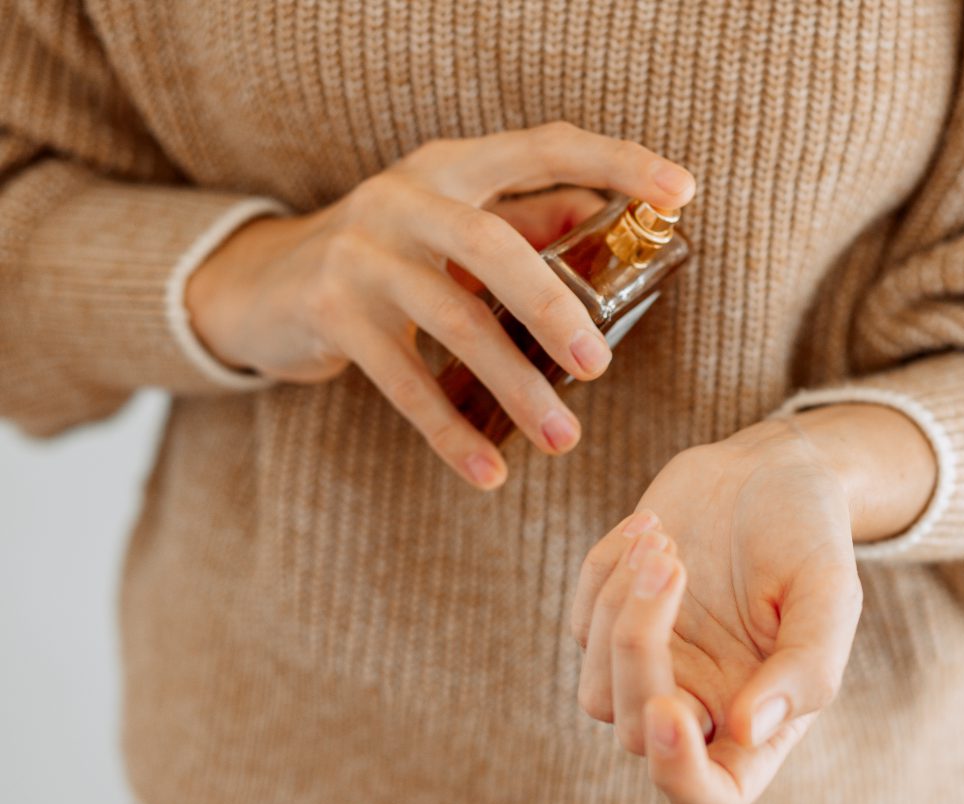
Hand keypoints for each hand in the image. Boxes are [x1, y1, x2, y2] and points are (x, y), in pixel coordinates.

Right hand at [186, 121, 695, 488]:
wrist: (258, 286)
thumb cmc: (383, 258)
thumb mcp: (448, 226)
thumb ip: (519, 219)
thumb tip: (598, 216)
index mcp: (451, 167)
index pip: (544, 146)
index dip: (616, 162)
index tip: (680, 191)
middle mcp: (405, 197)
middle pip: (494, 244)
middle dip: (553, 307)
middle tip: (600, 366)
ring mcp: (362, 252)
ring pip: (454, 321)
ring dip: (514, 388)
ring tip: (562, 440)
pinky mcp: (331, 311)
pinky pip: (404, 381)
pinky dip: (450, 431)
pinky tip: (488, 473)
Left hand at [571, 404, 935, 803]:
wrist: (768, 473)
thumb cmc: (809, 536)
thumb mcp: (829, 593)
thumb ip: (807, 668)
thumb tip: (748, 728)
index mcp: (759, 721)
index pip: (709, 796)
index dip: (679, 774)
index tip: (667, 712)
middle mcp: (700, 706)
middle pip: (636, 734)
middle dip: (640, 646)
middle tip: (675, 560)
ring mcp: (652, 669)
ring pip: (596, 689)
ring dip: (620, 607)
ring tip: (665, 538)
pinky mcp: (612, 626)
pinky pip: (581, 622)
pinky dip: (606, 570)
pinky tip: (653, 526)